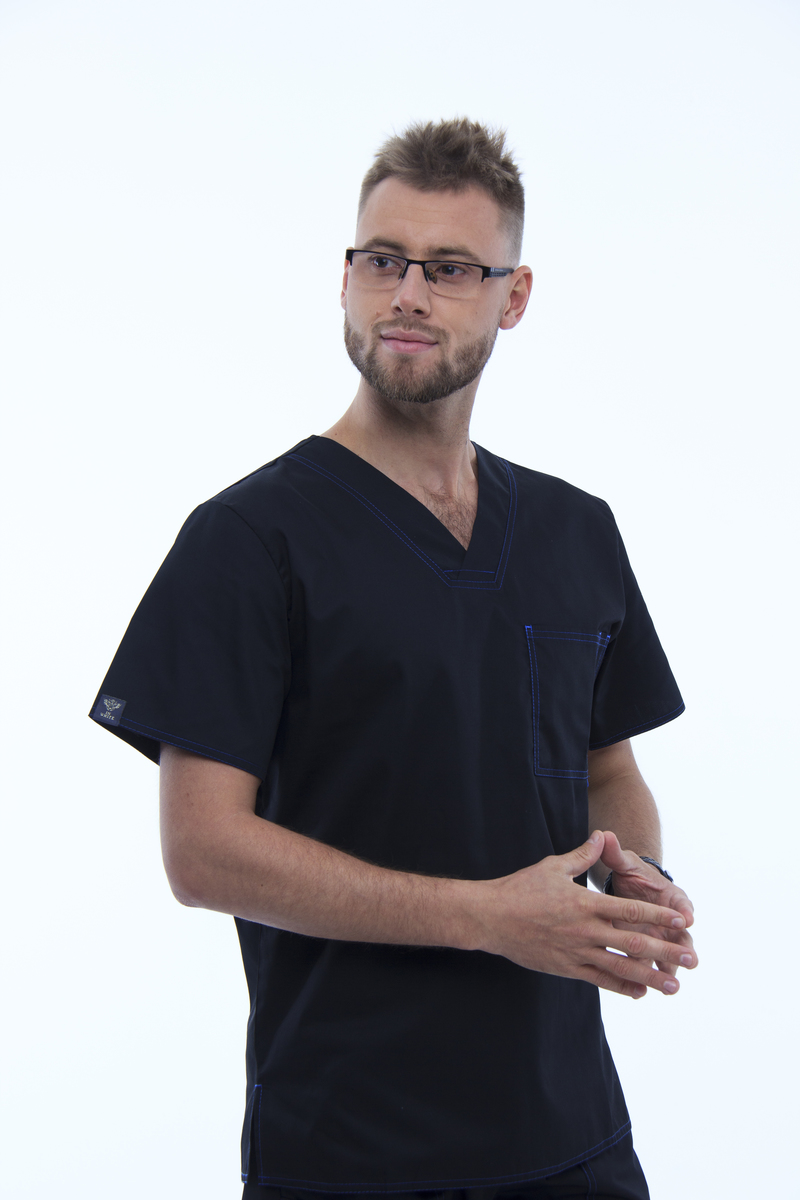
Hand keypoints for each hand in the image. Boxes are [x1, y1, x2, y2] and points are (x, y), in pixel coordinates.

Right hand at [475, 831, 696, 998]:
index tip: (683, 922)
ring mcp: (576, 952)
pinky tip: (641, 992)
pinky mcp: (566, 968)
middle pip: (633, 943)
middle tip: (692, 959)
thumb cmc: (520, 889)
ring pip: (620, 967)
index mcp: (585, 903)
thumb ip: (582, 855)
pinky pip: (599, 980)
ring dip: (650, 976)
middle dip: (666, 951)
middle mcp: (585, 930)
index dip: (660, 916)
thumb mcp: (552, 866)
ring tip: (674, 985)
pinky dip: (622, 986)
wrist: (490, 918)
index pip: (631, 910)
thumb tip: (601, 836)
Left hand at [599, 830, 696, 978]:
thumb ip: (615, 853)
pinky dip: (648, 978)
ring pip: (669, 956)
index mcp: (669, 896)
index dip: (684, 911)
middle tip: (692, 960)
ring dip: (670, 970)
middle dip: (685, 948)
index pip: (681, 902)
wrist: (630, 889)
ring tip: (671, 986)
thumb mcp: (624, 863)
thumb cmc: (630, 874)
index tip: (687, 918)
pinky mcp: (648, 951)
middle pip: (682, 935)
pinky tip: (643, 993)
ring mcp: (661, 938)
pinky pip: (650, 966)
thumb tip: (605, 835)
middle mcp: (671, 920)